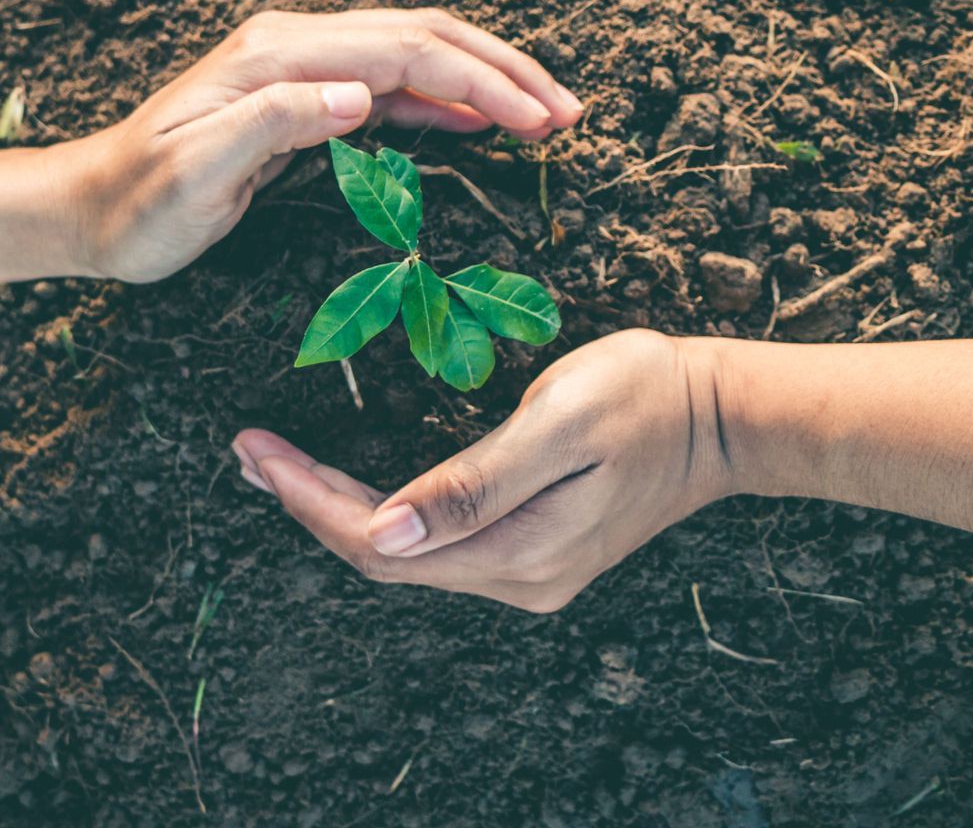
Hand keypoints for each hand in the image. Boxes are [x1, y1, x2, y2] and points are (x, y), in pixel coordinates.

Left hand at [47, 8, 583, 282]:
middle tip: (568, 113)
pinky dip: (445, 99)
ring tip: (546, 116)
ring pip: (415, 53)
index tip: (539, 119)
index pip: (406, 50)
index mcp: (278, 56)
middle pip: (424, 35)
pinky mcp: (303, 96)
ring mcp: (300, 66)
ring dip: (483, 79)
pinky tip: (480, 121)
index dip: (481, 80)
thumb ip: (275, 125)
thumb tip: (358, 96)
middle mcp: (295, 45)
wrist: (89, 210)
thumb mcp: (196, 174)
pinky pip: (391, 85)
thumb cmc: (139, 206)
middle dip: (503, 70)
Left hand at [230, 330, 736, 611]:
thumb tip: (387, 530)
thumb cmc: (646, 395)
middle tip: (247, 453)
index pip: (381, 542)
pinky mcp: (535, 551)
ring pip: (407, 556)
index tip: (256, 451)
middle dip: (307, 505)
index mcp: (519, 550)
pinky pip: (437, 547)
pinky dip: (382, 514)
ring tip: (276, 466)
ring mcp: (528, 571)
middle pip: (384, 557)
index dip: (309, 500)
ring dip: (336, 511)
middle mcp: (517, 578)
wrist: (725, 415)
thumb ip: (475, 481)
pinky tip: (349, 487)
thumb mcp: (560, 422)